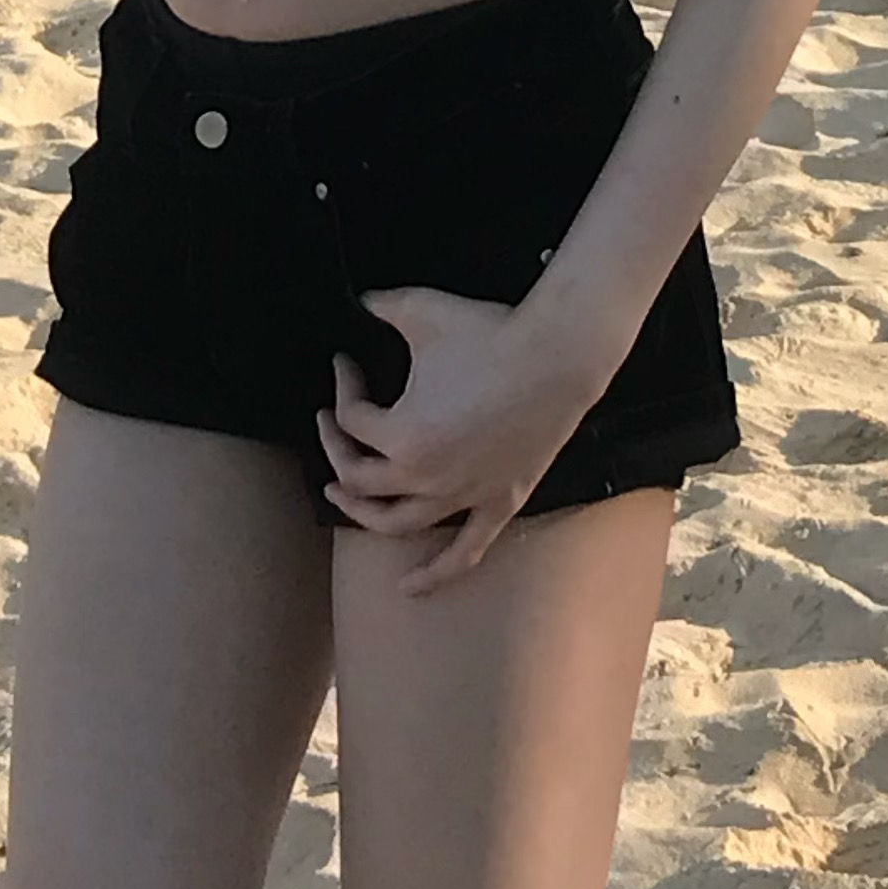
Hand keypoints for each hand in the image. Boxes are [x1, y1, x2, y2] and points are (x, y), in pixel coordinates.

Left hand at [317, 285, 603, 592]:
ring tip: (343, 494)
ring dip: (363, 513)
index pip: (350, 420)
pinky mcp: (496, 504)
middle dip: (337, 449)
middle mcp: (424, 478)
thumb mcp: (420, 311)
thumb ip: (378, 306)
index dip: (341, 388)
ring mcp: (461, 498)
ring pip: (396, 524)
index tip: (346, 364)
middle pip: (359, 480)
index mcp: (400, 435)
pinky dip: (434, 575)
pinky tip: (409, 589)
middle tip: (332, 426)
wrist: (555, 357)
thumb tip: (356, 300)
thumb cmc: (487, 332)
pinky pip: (462, 552)